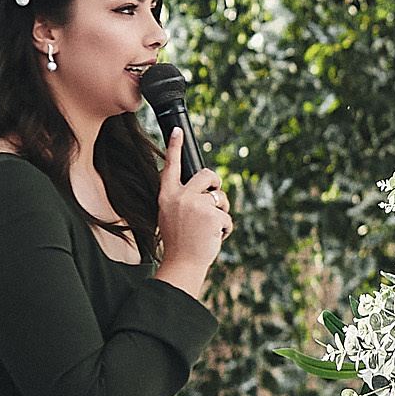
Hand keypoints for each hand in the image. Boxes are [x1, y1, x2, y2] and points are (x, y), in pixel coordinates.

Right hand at [156, 128, 230, 295]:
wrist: (182, 263)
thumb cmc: (179, 241)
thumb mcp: (172, 215)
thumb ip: (184, 199)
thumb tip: (207, 190)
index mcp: (167, 196)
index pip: (171, 167)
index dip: (175, 148)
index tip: (177, 132)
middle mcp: (180, 196)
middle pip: (207, 174)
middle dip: (217, 182)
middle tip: (217, 197)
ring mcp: (196, 204)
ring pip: (220, 197)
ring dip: (222, 211)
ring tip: (211, 228)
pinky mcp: (213, 214)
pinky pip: (227, 217)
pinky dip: (226, 229)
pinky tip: (214, 238)